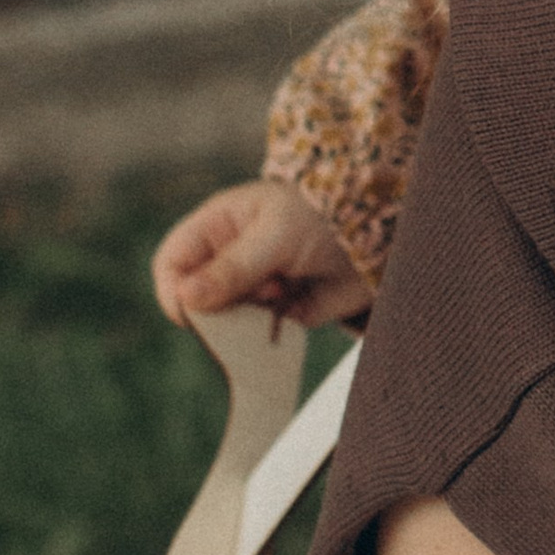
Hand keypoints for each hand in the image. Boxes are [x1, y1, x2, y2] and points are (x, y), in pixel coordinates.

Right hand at [151, 178, 369, 330]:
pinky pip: (253, 339)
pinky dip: (265, 336)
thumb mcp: (277, 234)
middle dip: (218, 307)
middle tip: (260, 291)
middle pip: (194, 300)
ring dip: (246, 319)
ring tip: (284, 291)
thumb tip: (186, 298)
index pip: (173, 263)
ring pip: (223, 324)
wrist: (381, 236)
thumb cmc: (324, 216)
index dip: (174, 289)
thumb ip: (234, 266)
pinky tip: (291, 309)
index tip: (192, 310)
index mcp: (218, 227)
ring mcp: (251, 290)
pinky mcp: (275, 315)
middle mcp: (227, 260)